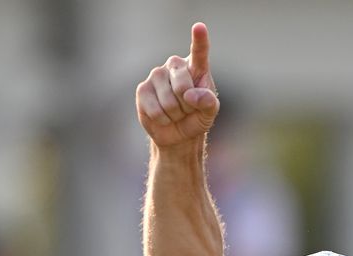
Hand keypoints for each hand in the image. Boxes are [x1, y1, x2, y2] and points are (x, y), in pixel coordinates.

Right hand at [135, 22, 218, 147]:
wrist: (177, 132)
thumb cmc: (196, 117)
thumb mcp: (209, 113)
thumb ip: (209, 103)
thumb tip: (191, 96)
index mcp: (195, 68)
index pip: (199, 52)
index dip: (199, 40)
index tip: (199, 27)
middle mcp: (174, 66)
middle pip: (183, 87)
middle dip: (188, 106)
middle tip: (188, 108)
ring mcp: (156, 75)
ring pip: (169, 101)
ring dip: (176, 114)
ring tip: (176, 112)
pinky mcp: (143, 89)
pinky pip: (155, 109)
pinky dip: (163, 119)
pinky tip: (164, 116)